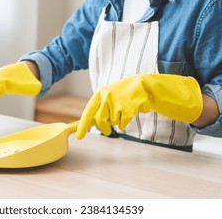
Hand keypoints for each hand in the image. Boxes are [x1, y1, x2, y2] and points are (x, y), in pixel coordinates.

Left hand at [76, 74, 202, 138]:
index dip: (82, 125)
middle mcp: (108, 96)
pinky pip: (123, 123)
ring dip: (118, 121)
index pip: (89, 112)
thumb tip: (86, 126)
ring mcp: (119, 101)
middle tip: (106, 131)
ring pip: (114, 122)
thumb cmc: (121, 94)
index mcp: (100, 94)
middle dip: (103, 128)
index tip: (79, 137)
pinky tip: (131, 111)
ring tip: (124, 109)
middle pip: (100, 120)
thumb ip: (98, 109)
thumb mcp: (107, 97)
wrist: (142, 84)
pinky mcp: (131, 107)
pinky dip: (127, 121)